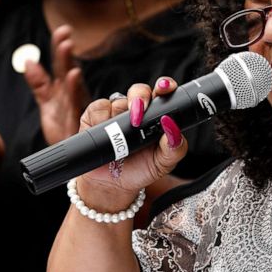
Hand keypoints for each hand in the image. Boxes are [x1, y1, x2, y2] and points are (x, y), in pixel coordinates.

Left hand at [24, 25, 89, 144]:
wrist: (71, 154)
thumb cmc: (64, 127)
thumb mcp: (48, 102)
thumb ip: (39, 82)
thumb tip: (28, 61)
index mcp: (64, 88)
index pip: (61, 64)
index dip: (60, 47)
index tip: (62, 30)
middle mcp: (72, 94)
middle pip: (67, 69)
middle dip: (65, 51)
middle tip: (64, 33)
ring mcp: (77, 107)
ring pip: (73, 82)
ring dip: (70, 64)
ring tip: (66, 46)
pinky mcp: (78, 120)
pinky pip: (76, 103)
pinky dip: (75, 89)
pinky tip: (74, 76)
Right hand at [74, 77, 187, 212]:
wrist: (112, 184)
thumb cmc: (141, 169)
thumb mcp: (163, 163)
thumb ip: (175, 147)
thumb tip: (173, 129)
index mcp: (158, 116)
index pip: (164, 94)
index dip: (165, 86)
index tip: (165, 88)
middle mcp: (138, 110)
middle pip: (140, 90)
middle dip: (141, 96)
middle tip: (139, 112)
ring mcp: (117, 111)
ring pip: (120, 98)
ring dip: (120, 113)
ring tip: (120, 135)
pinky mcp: (96, 115)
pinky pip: (99, 107)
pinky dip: (101, 118)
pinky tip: (102, 131)